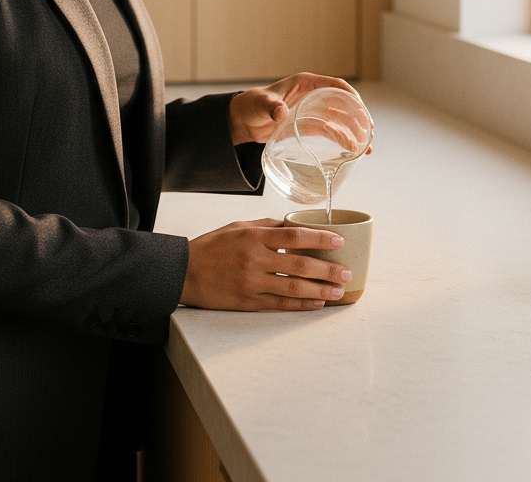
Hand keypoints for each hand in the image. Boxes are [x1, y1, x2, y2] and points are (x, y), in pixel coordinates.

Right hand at [179, 218, 350, 310]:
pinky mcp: (248, 302)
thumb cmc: (212, 246)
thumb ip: (266, 226)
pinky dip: (301, 304)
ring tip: (339, 291)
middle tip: (347, 272)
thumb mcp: (237, 227)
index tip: (339, 241)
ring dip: (320, 290)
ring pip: (293, 288)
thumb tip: (293, 225)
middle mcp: (255, 259)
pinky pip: (280, 304)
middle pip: (299, 265)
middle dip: (327, 269)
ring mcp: (252, 282)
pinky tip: (317, 303)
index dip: (319, 239)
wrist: (183, 272)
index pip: (293, 235)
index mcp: (254, 237)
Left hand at [228, 72, 372, 150]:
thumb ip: (271, 107)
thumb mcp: (261, 104)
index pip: (335, 85)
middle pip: (342, 103)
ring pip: (339, 119)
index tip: (362, 110)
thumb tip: (280, 112)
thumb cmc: (250, 106)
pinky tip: (351, 150)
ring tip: (365, 147)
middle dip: (358, 117)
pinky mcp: (307, 125)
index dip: (351, 96)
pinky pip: (330, 130)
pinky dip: (341, 138)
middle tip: (370, 132)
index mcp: (305, 83)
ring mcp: (311, 110)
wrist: (240, 121)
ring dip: (353, 131)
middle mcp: (312, 95)